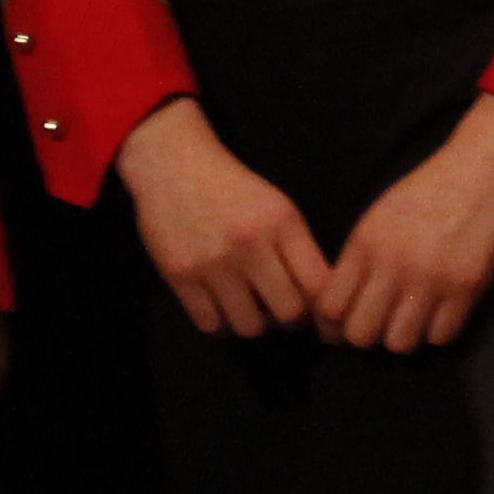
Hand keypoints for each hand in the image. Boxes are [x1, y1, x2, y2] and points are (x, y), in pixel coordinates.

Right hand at [117, 96, 329, 338]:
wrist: (173, 166)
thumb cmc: (234, 190)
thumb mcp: (277, 208)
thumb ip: (299, 250)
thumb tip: (319, 303)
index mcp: (282, 223)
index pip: (318, 287)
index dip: (321, 307)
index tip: (312, 308)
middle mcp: (250, 244)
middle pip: (289, 314)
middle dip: (288, 319)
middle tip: (279, 310)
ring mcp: (213, 262)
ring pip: (250, 327)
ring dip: (253, 323)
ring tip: (248, 308)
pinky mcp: (180, 276)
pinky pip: (211, 325)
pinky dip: (220, 322)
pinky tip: (220, 306)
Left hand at [312, 94, 493, 354]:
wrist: (485, 169)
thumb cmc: (430, 189)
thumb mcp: (380, 217)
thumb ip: (360, 259)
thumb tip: (341, 307)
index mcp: (365, 243)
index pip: (329, 308)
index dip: (333, 326)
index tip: (347, 326)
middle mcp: (392, 265)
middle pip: (360, 335)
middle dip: (369, 337)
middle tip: (383, 325)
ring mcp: (430, 279)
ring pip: (400, 344)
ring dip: (406, 336)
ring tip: (416, 320)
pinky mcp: (467, 288)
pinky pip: (441, 337)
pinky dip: (440, 331)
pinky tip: (443, 313)